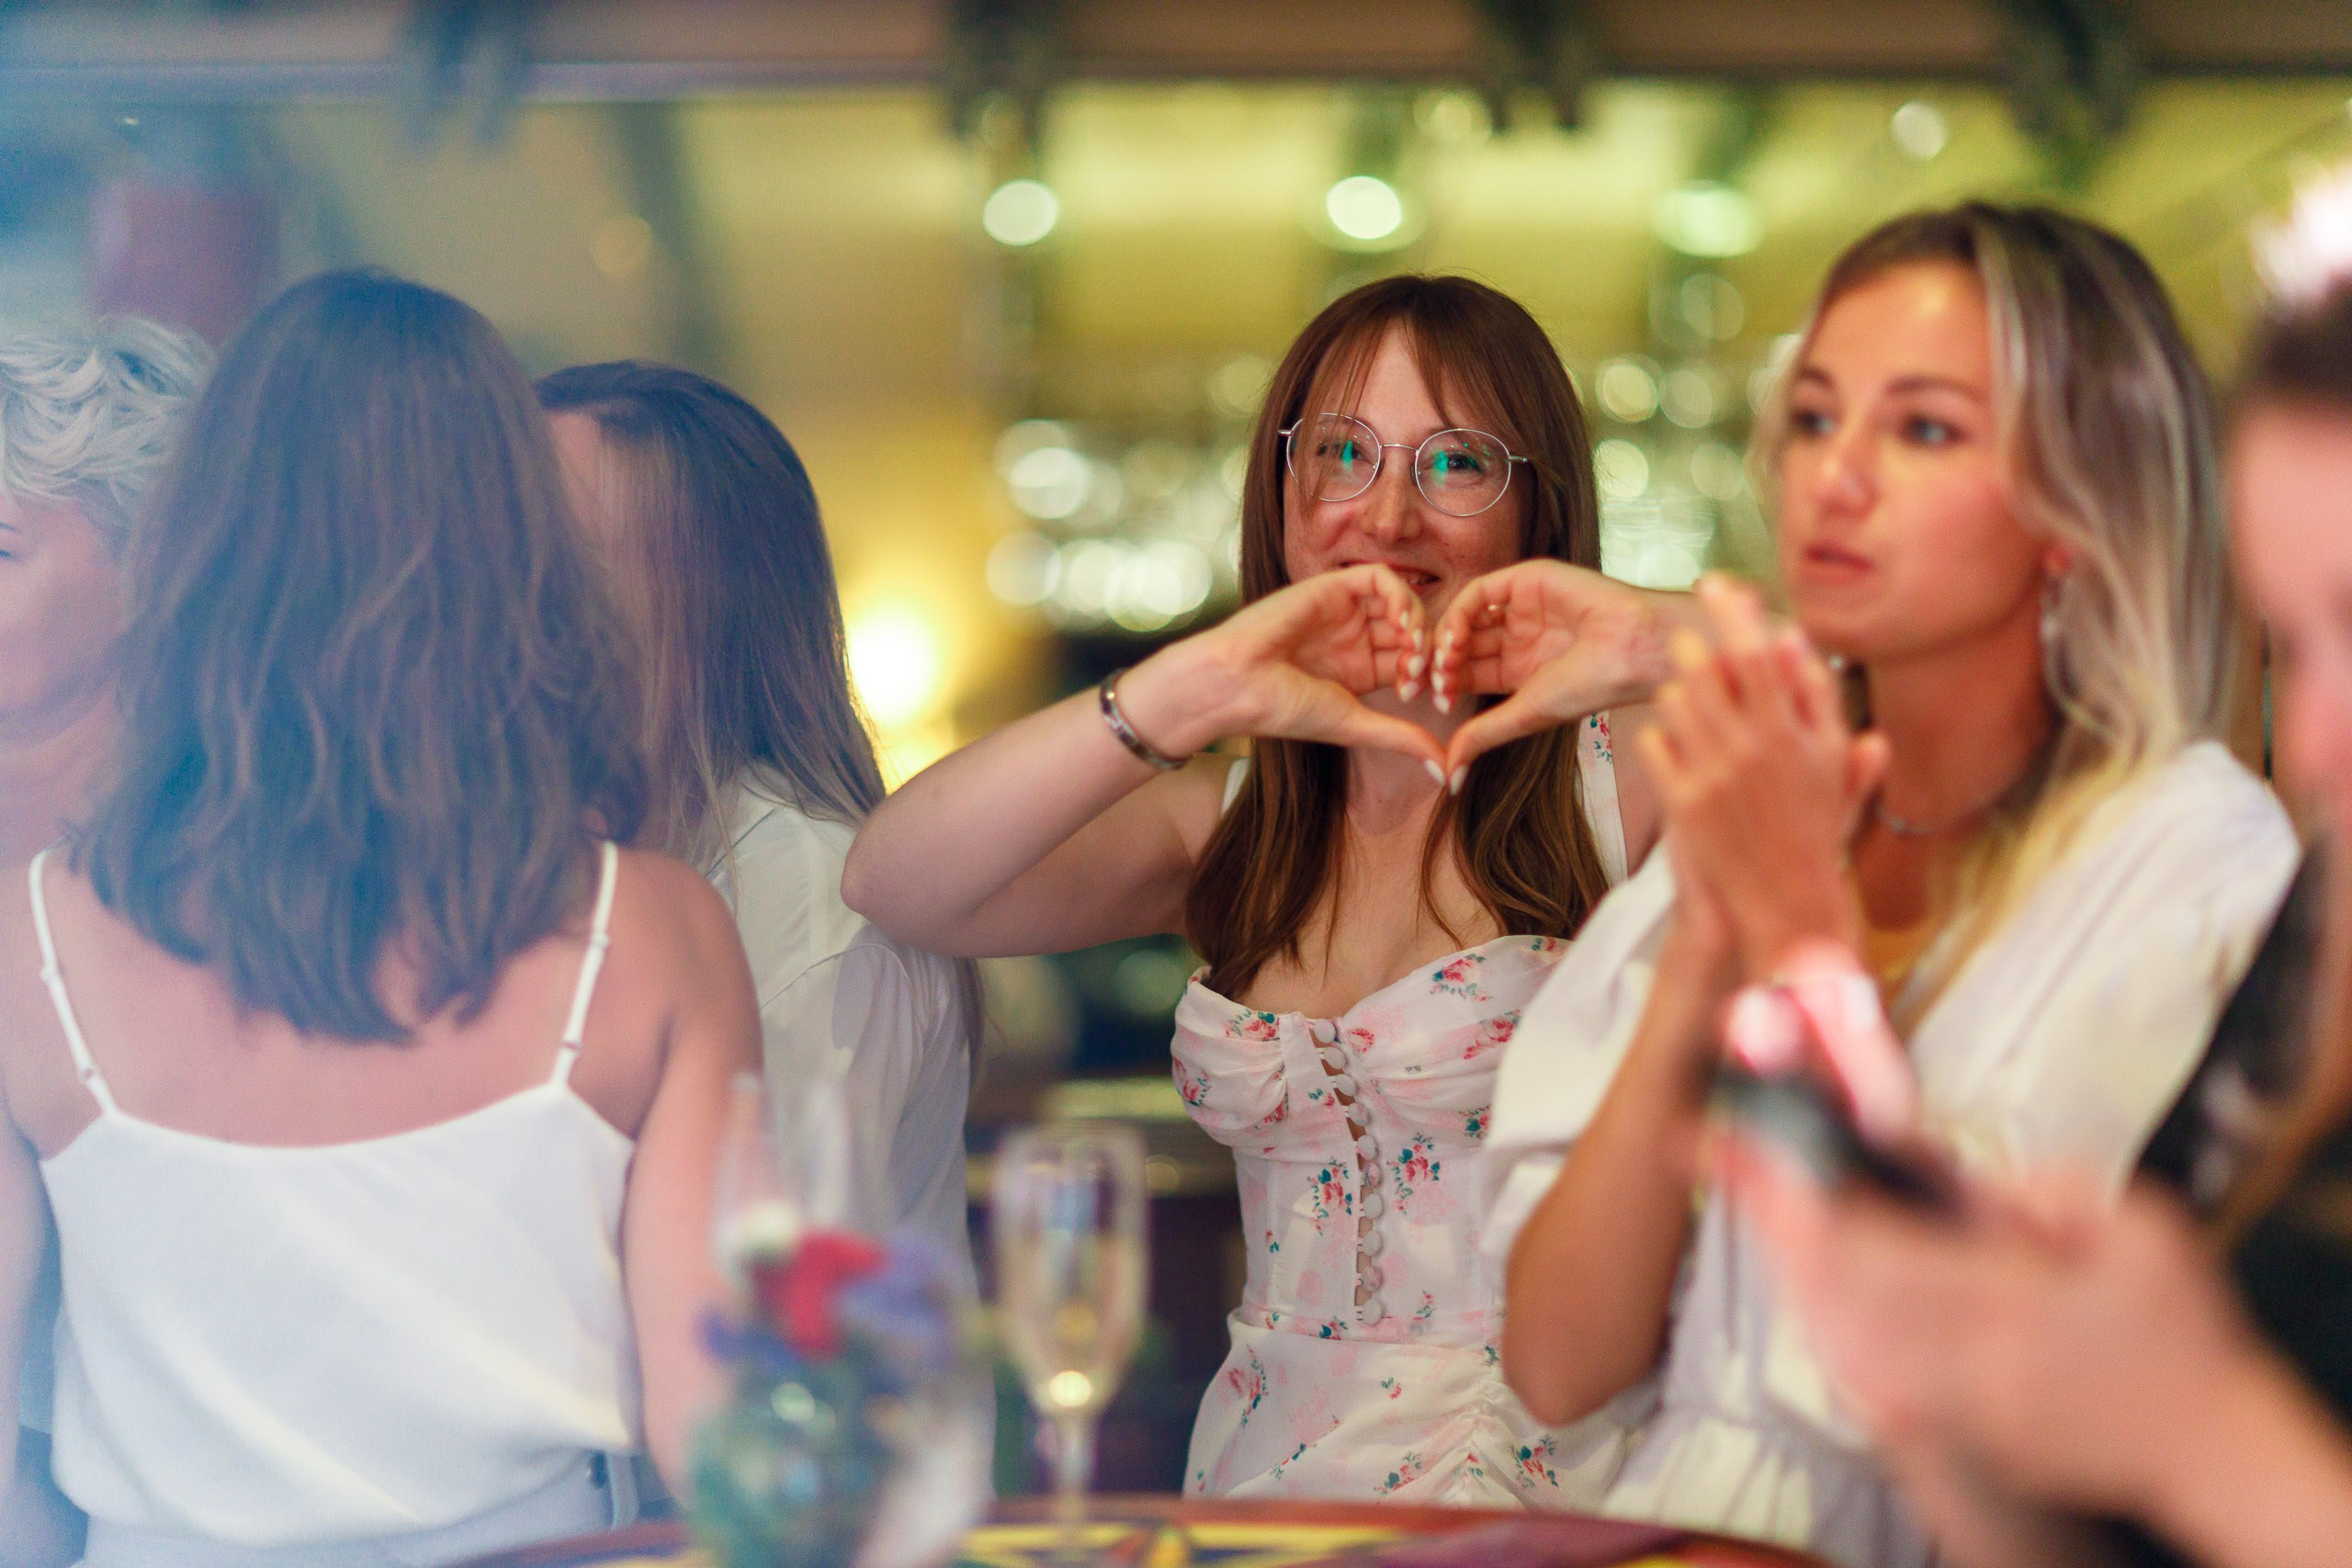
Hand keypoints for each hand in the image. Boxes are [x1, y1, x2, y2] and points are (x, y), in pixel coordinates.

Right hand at [1118, 564, 1443, 770]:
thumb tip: (1448, 771)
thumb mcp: (1355, 724)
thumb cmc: (1283, 709)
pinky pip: (1380, 578)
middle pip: (1414, 630)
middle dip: (1431, 652)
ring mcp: (1345, 611)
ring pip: (1403, 602)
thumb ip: (1403, 739)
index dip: (1433, 676)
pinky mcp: (1332, 586)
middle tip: (1427, 677)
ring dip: (1419, 625)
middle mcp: (1356, 637)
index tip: (1434, 699)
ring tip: (1413, 655)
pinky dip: (1401, 596)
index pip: (1415, 662)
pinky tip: (1402, 624)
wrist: (1235, 684)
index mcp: (1362, 670)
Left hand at [1425, 561, 1672, 779]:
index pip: (1467, 672)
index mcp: (1519, 668)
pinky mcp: (1527, 579)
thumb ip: (1483, 736)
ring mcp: (1522, 607)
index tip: (1434, 702)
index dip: (1446, 684)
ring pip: (1466, 617)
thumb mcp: (1525, 714)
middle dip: (1441, 663)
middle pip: (1461, 644)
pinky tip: (1457, 637)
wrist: (1634, 650)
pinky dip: (1461, 613)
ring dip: (1447, 639)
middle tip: (1428, 681)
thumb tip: (1448, 774)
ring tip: (1445, 663)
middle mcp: (1518, 635)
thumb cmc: (1591, 686)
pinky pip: (1481, 592)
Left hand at [1637, 575, 1886, 975]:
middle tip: (1688, 645)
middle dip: (1693, 649)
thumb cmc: (1814, 827)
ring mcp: (1714, 776)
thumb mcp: (1831, 761)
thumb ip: (1816, 697)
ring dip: (1678, 695)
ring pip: (1675, 702)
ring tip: (1690, 708)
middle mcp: (1753, 749)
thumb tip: (1790, 638)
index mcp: (1793, 734)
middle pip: (1707, 669)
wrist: (1787, 901)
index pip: (1757, 654)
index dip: (1733, 614)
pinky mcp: (1683, 803)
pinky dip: (1660, 739)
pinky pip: (1654, 744)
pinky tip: (1675, 749)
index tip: (1715, 585)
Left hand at [1721, 1142, 2264, 1521]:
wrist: (2209, 1451)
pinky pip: (1854, 1365)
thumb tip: (1952, 1171)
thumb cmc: (2182, 1336)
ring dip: (1783, 1259)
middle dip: (1766, 1215)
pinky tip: (1799, 1270)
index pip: (1871, 1243)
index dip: (1791, 1191)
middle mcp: (1963, 1365)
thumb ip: (2047, 1190)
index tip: (1735, 1142)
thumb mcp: (2140, 1232)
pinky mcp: (1946, 1432)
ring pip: (1830, 1328)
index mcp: (2012, 1308)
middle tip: (1719, 1152)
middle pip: (1829, 1285)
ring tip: (1751, 1196)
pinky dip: (1816, 1310)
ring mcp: (1950, 1406)